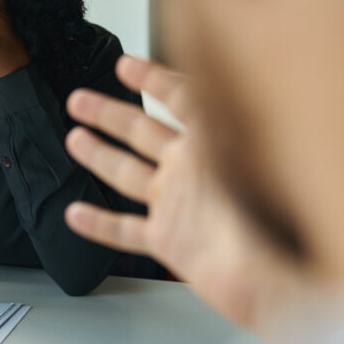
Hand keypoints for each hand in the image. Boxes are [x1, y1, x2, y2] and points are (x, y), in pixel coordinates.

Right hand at [64, 56, 314, 341]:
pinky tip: (77, 214)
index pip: (178, 98)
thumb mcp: (240, 146)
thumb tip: (200, 79)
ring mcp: (179, 205)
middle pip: (142, 131)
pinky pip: (127, 230)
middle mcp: (191, 170)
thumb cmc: (268, 218)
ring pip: (128, 175)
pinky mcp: (171, 241)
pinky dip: (100, 224)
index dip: (151, 78)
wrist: (268, 278)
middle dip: (109, 113)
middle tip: (81, 99)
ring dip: (100, 155)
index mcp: (209, 144)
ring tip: (75, 138)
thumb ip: (213, 114)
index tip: (126, 65)